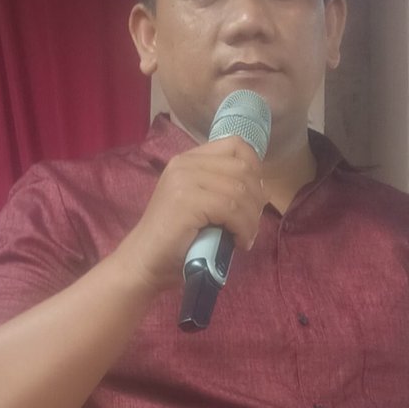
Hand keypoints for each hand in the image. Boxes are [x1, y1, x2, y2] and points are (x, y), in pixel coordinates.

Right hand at [112, 134, 265, 292]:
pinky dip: (243, 228)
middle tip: (251, 225)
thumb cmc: (175, 240)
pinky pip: (231, 209)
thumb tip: (263, 190)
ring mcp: (184, 180)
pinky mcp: (187, 201)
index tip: (254, 197)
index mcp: (188, 160)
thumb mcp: (202, 205)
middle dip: (256, 199)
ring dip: (251, 219)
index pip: (235, 145)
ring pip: (240, 191)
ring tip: (245, 237)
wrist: (144, 262)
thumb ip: (224, 189)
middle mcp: (185, 163)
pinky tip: (238, 242)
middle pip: (243, 168)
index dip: (254, 169)